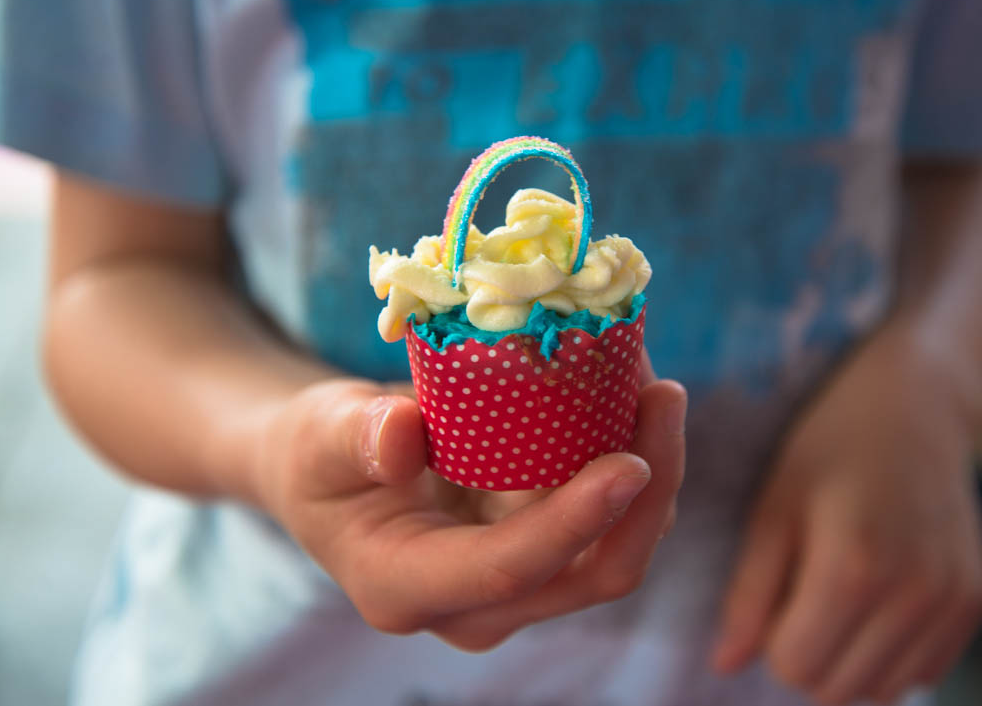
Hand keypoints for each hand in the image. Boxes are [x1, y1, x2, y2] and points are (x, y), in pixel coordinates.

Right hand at [251, 369, 685, 650]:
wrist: (332, 475)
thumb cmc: (318, 457)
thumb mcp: (317, 437)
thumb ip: (355, 436)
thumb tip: (403, 433)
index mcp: (408, 587)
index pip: (509, 568)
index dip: (575, 522)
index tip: (631, 462)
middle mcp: (477, 604)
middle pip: (592, 574)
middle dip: (649, 492)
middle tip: (664, 395)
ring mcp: (521, 582)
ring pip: (618, 545)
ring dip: (653, 466)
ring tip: (651, 377)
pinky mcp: (548, 548)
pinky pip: (613, 515)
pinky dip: (635, 455)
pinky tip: (632, 390)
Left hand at [710, 323, 981, 704]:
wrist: (915, 403)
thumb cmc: (830, 447)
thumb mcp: (775, 507)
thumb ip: (749, 592)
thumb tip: (722, 665)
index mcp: (855, 566)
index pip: (793, 665)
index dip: (771, 638)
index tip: (776, 592)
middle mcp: (915, 592)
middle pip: (835, 688)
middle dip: (806, 654)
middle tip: (805, 591)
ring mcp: (954, 600)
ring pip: (880, 691)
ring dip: (848, 661)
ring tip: (840, 594)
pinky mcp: (977, 601)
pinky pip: (922, 673)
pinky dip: (890, 655)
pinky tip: (878, 599)